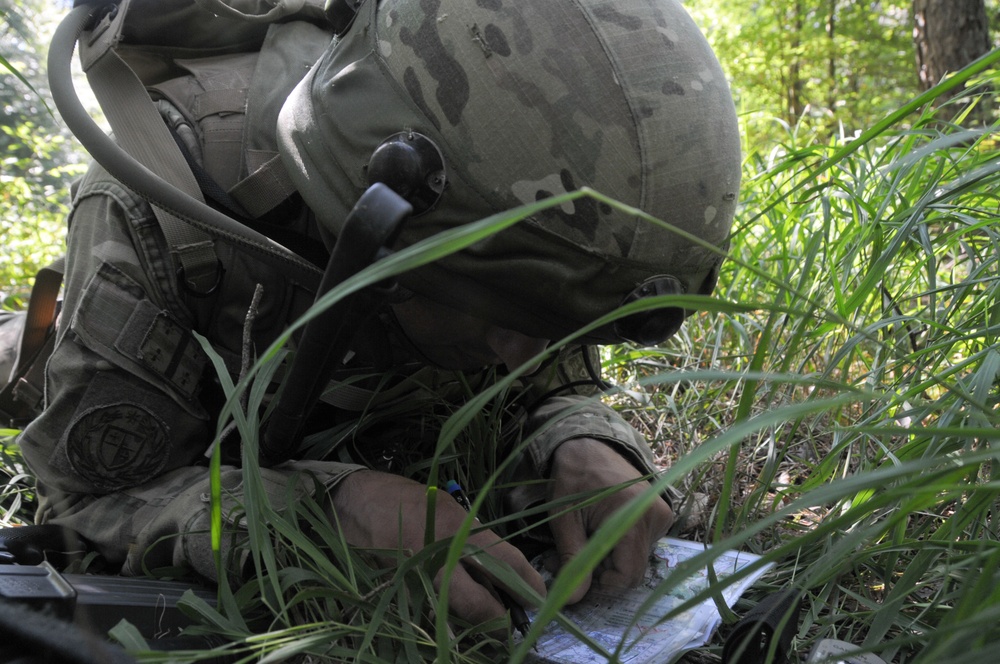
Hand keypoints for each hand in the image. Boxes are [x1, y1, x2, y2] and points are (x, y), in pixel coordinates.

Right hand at [330, 470, 545, 624]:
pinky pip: (429, 613)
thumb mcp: (447, 507)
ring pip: (454, 617)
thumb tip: (499, 566)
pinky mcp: (397, 594)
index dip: (528, 584)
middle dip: (500, 620)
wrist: (352, 502)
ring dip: (473, 622)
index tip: (539, 596)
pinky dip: (444, 618)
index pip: (505, 563)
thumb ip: (472, 536)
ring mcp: (415, 580)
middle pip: (480, 605)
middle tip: (510, 623)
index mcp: (457, 530)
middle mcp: (439, 558)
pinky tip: (451, 614)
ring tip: (486, 620)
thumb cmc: (403, 499)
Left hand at [548, 438, 673, 603]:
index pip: (627, 575)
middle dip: (605, 571)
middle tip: (577, 552)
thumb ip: (572, 559)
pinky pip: (642, 547)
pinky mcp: (661, 515)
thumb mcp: (564, 520)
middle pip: (634, 571)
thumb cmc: (572, 479)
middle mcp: (656, 517)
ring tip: (589, 536)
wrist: (588, 446)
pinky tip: (604, 528)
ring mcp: (662, 516)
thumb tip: (572, 600)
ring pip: (637, 560)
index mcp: (632, 516)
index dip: (602, 582)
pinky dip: (622, 546)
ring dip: (612, 559)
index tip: (579, 568)